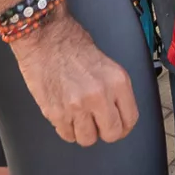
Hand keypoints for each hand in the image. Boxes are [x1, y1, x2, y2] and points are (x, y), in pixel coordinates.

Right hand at [12, 14, 138, 145]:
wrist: (44, 36)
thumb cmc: (72, 44)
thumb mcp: (107, 64)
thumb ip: (115, 90)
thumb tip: (116, 113)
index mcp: (117, 82)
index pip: (130, 119)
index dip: (123, 127)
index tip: (116, 126)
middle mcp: (100, 96)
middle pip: (111, 134)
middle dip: (104, 131)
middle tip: (96, 123)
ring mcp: (77, 106)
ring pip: (87, 139)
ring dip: (83, 131)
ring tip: (78, 116)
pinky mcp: (56, 112)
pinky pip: (67, 135)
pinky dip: (66, 128)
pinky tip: (65, 113)